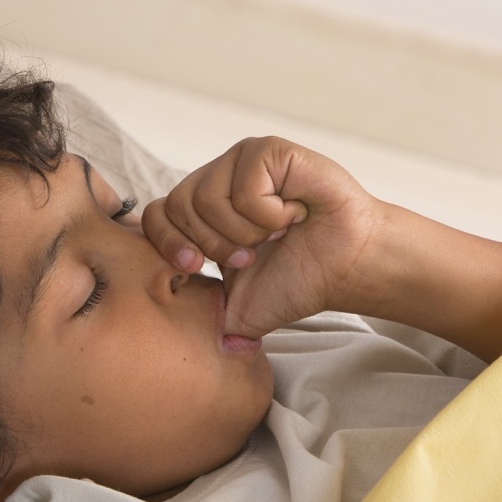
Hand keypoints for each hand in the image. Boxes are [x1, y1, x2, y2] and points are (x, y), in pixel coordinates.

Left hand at [142, 137, 380, 337]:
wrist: (347, 268)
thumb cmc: (299, 281)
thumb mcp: (240, 312)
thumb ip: (210, 325)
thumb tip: (215, 350)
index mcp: (201, 211)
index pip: (154, 216)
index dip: (169, 245)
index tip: (198, 267)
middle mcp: (217, 178)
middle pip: (177, 207)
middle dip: (215, 245)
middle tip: (252, 253)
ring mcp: (241, 161)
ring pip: (208, 198)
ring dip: (248, 231)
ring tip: (277, 232)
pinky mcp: (268, 151)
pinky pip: (246, 187)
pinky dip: (272, 214)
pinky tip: (294, 212)